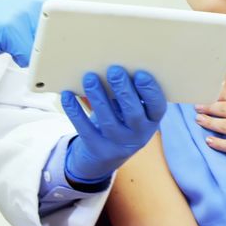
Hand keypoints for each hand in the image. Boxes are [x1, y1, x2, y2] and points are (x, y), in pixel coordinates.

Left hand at [62, 66, 167, 182]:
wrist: (106, 157)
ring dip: (98, 97)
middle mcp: (139, 135)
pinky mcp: (97, 149)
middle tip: (114, 70)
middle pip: (133, 114)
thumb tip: (117, 68)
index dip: (151, 92)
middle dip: (124, 91)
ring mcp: (118, 145)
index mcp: (151, 121)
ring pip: (108, 121)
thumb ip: (130, 95)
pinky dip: (75, 111)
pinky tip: (67, 95)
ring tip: (90, 77)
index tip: (140, 74)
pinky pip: (85, 129)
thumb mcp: (133, 111)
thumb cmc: (122, 121)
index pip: (157, 108)